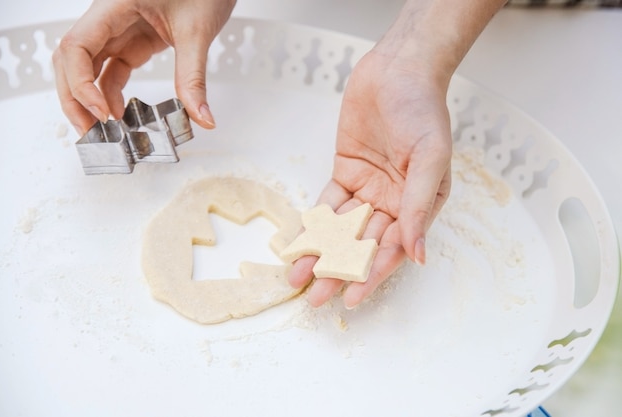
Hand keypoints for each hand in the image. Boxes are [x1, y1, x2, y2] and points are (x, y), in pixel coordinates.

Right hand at [52, 0, 235, 134]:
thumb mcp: (198, 32)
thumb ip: (193, 77)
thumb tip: (200, 117)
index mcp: (114, 5)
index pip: (76, 46)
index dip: (80, 83)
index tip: (102, 113)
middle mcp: (109, 18)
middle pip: (71, 60)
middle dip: (75, 98)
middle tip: (89, 132)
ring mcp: (118, 31)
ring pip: (87, 67)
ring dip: (88, 99)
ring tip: (100, 131)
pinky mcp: (132, 42)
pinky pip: (111, 70)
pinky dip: (110, 94)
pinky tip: (118, 115)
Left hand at [288, 49, 452, 308]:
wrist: (397, 71)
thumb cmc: (423, 110)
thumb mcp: (429, 158)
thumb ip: (418, 206)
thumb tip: (418, 255)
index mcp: (418, 205)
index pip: (393, 248)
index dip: (372, 274)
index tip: (351, 298)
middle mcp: (393, 203)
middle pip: (362, 245)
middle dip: (339, 272)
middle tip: (315, 298)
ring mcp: (367, 190)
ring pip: (340, 230)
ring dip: (319, 253)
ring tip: (297, 278)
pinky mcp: (345, 174)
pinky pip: (327, 205)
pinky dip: (312, 225)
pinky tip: (297, 244)